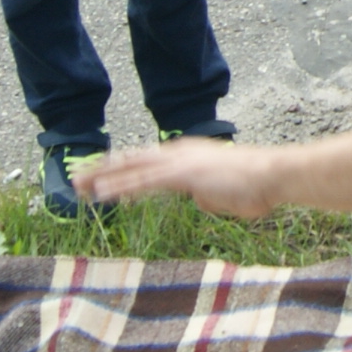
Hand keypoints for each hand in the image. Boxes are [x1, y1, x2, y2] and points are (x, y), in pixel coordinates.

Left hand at [75, 136, 280, 218]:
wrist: (274, 175)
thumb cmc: (257, 186)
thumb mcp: (224, 193)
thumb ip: (206, 194)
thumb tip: (198, 198)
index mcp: (187, 154)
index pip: (145, 160)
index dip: (120, 167)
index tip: (99, 176)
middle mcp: (179, 152)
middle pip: (132, 160)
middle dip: (103, 169)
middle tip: (77, 179)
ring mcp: (180, 162)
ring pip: (132, 168)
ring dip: (103, 177)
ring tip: (78, 187)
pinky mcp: (183, 174)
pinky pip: (145, 182)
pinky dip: (122, 187)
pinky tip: (102, 194)